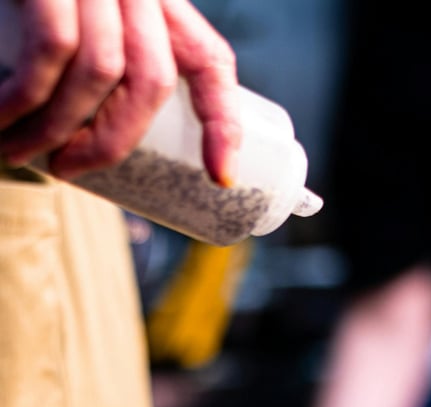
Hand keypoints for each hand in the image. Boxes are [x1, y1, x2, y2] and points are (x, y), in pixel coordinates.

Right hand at [0, 0, 239, 184]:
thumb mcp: (85, 9)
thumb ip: (109, 48)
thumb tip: (95, 135)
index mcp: (159, 0)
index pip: (211, 62)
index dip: (223, 124)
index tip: (221, 179)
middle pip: (152, 79)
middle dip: (113, 141)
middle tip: (69, 169)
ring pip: (101, 71)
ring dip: (58, 129)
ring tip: (21, 153)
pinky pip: (52, 48)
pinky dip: (26, 97)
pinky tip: (2, 121)